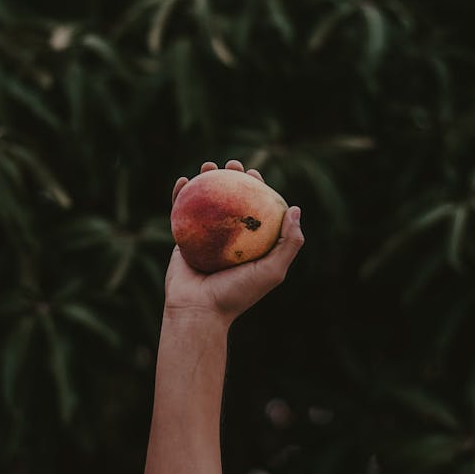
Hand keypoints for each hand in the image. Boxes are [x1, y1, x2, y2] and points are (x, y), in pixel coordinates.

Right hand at [164, 159, 304, 324]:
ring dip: (206, 180)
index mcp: (249, 245)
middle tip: (232, 163)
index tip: (254, 174)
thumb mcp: (273, 270)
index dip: (257, 189)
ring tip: (207, 165)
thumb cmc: (237, 294)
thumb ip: (289, 243)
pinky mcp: (182, 240)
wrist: (198, 310)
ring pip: (204, 202)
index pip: (255, 210)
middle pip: (230, 201)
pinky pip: (179, 213)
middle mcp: (228, 240)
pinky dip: (180, 195)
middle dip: (232, 178)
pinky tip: (183, 180)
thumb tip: (295, 209)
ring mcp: (204, 238)